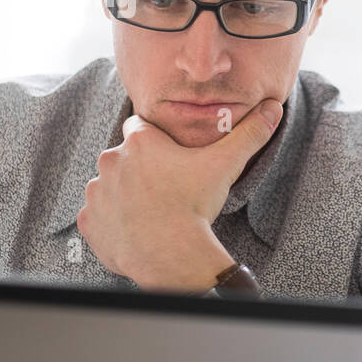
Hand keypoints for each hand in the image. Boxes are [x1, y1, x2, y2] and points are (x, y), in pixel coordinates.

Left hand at [77, 98, 283, 290]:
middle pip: (124, 157)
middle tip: (166, 189)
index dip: (157, 140)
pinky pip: (98, 216)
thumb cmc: (195, 205)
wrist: (171, 254)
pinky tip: (136, 229)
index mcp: (140, 141)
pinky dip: (112, 221)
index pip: (140, 126)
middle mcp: (110, 160)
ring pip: (109, 186)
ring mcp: (96, 192)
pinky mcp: (88, 221)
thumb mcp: (226, 164)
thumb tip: (273, 107)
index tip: (170, 158)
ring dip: (124, 194)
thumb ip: (249, 133)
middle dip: (140, 169)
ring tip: (151, 211)